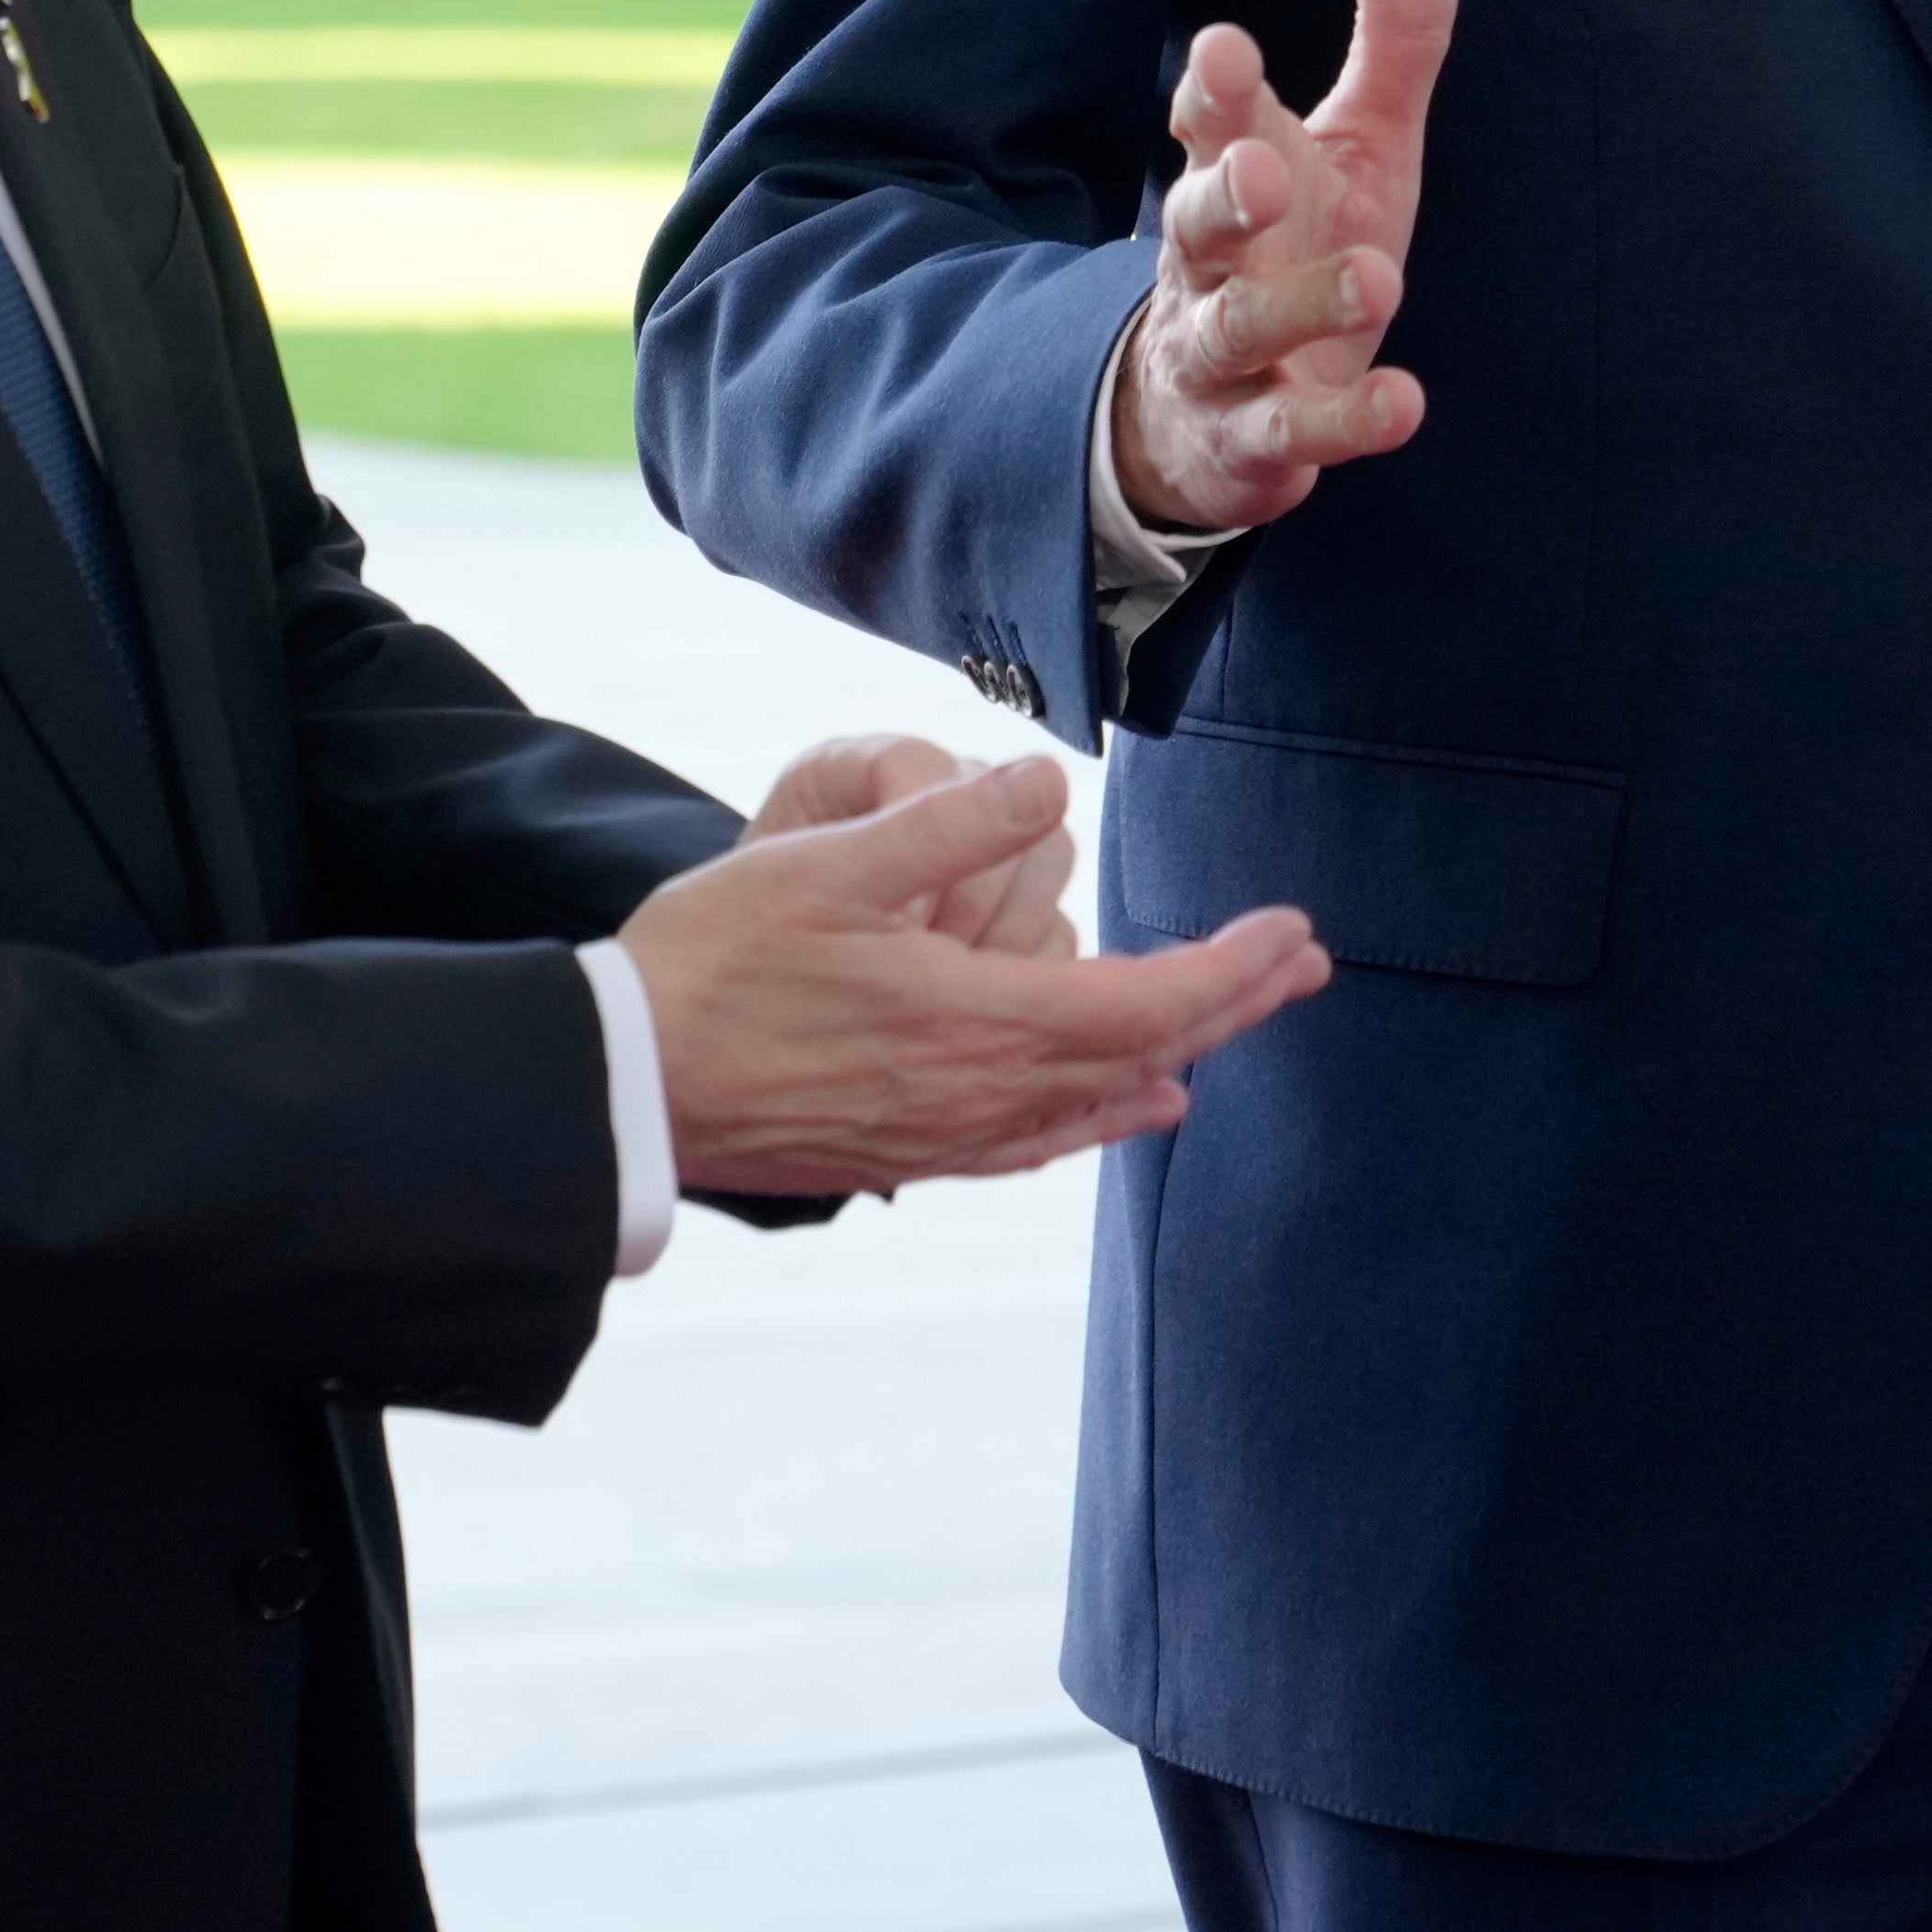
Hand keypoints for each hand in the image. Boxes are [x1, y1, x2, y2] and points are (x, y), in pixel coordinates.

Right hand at [623, 753, 1325, 1196]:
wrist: (626, 1087)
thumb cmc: (713, 965)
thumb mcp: (825, 865)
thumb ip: (946, 824)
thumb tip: (1049, 780)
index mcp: (978, 1022)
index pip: (1148, 999)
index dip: (1232, 966)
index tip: (1295, 930)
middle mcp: (980, 1094)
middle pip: (1143, 1050)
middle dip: (1234, 1003)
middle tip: (1306, 964)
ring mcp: (946, 1134)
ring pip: (1098, 1096)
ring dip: (1179, 1049)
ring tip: (1237, 1015)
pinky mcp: (908, 1151)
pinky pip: (1041, 1138)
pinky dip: (1106, 1112)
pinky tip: (1133, 1104)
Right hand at [1115, 0, 1459, 537]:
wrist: (1208, 415)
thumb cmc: (1294, 246)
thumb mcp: (1355, 143)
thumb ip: (1389, 38)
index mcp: (1233, 170)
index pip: (1206, 121)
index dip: (1212, 89)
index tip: (1228, 51)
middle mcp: (1212, 261)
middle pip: (1195, 222)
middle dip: (1224, 193)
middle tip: (1263, 170)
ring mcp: (1223, 355)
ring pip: (1239, 329)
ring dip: (1300, 304)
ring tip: (1380, 280)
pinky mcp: (1252, 441)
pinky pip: (1288, 434)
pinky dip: (1340, 423)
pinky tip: (1403, 403)